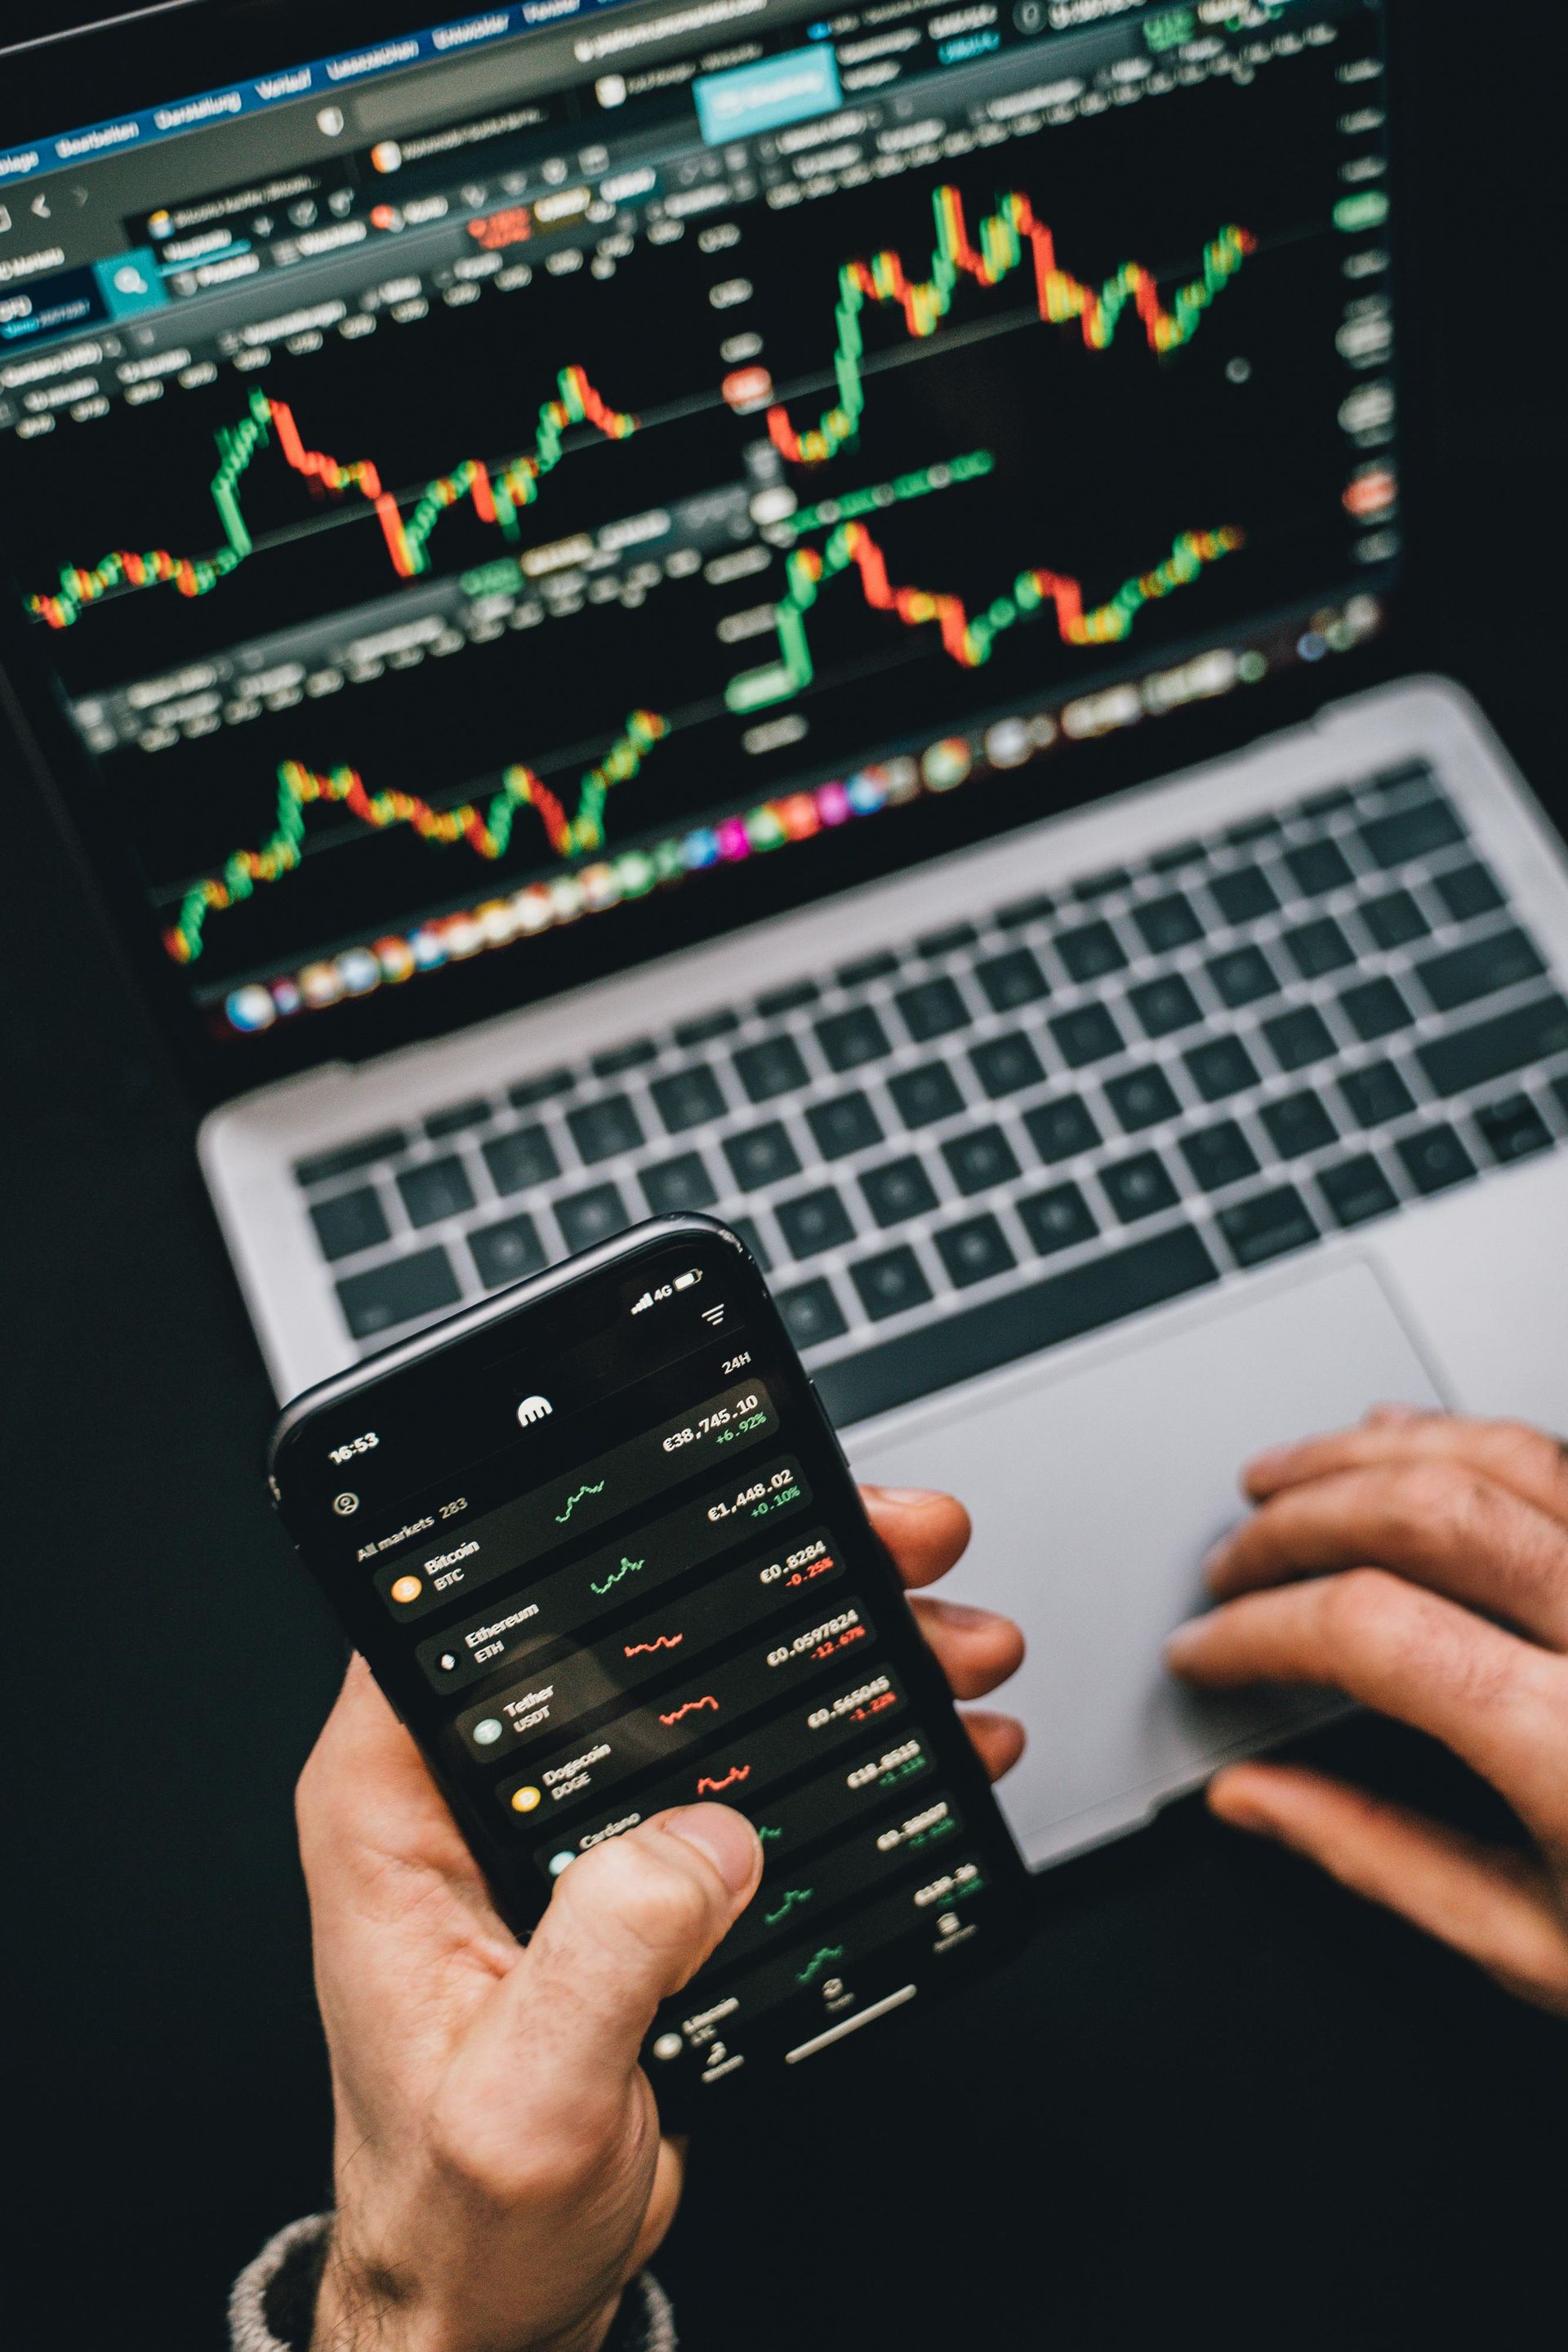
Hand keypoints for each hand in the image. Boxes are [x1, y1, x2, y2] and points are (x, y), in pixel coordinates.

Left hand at [298, 1485, 1021, 2351]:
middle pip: (626, 1629)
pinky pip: (739, 1774)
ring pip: (704, 1691)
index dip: (606, 1526)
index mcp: (396, 1809)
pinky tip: (925, 1739)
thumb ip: (603, 1958)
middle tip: (895, 1545)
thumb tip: (701, 1842)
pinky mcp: (627, 1878)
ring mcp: (561, 1831)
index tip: (731, 1480)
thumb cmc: (460, 2218)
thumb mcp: (524, 2097)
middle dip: (777, 1572)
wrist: (496, 2306)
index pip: (481, 1609)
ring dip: (835, 1656)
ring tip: (949, 1644)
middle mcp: (475, 1796)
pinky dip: (839, 1748)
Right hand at [1166, 1407, 1567, 2015]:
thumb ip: (1380, 1858)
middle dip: (1290, 1525)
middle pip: (1419, 1511)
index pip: (1367, 1628)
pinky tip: (1402, 1448)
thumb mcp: (1541, 1945)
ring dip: (1361, 1455)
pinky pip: (1556, 1454)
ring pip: (1491, 1451)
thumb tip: (1256, 1800)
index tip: (1208, 1653)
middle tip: (1229, 1569)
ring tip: (1282, 1480)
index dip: (1255, 1630)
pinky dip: (1456, 1437)